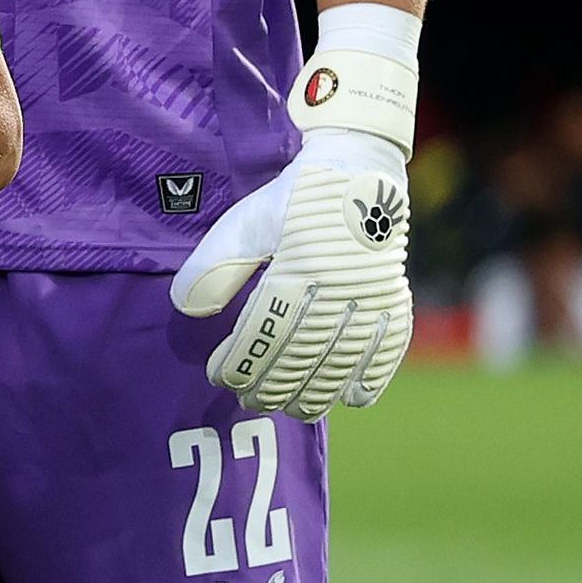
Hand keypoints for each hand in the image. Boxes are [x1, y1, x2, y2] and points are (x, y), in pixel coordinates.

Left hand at [173, 131, 412, 412]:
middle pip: (304, 350)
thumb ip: (215, 267)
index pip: (266, 328)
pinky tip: (352, 399)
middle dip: (273, 384)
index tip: (220, 378)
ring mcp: (372, 293)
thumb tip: (186, 308)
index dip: (242, 360)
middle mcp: (340, 283)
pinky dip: (372, 375)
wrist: (358, 172)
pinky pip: (389, 344)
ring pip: (344, 356)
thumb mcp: (244, 224)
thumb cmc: (291, 202)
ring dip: (317, 390)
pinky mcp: (395, 296)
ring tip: (292, 410)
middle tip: (249, 402)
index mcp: (298, 264)